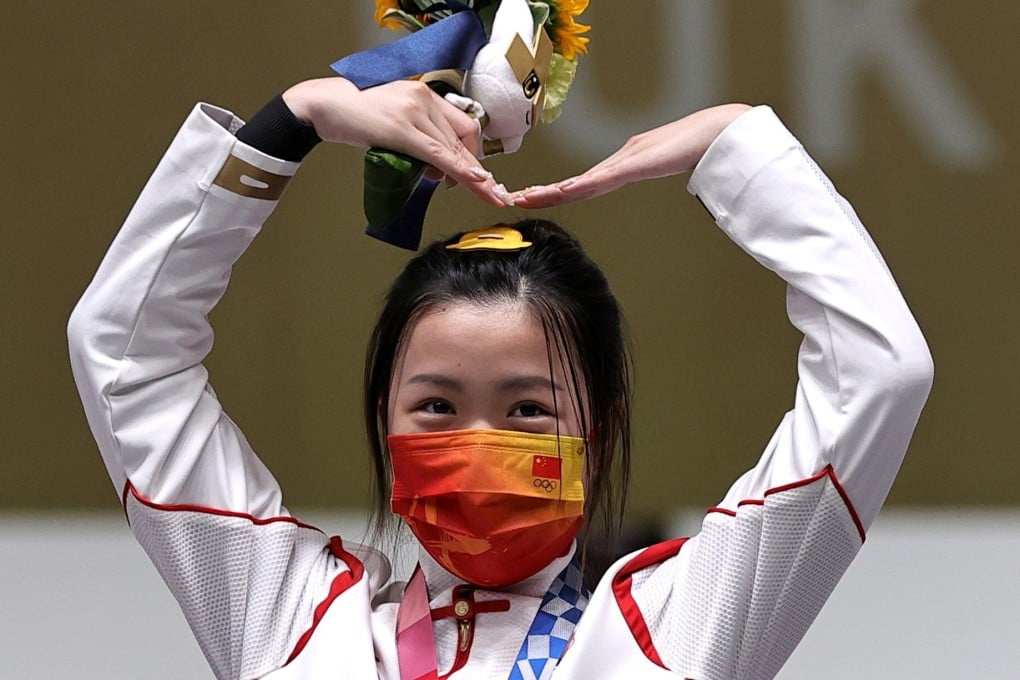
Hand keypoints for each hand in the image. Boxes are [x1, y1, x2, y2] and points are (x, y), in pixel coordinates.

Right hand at [282, 78, 513, 206]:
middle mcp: (424, 97)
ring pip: (452, 148)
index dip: (476, 154)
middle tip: (484, 192)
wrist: (325, 105)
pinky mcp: (402, 127)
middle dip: (475, 170)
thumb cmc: (356, 116)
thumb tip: (439, 167)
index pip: (464, 125)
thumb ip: (419, 136)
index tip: (487, 178)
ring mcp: (414, 110)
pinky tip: (473, 181)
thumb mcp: (395, 121)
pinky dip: (457, 169)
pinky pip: (437, 153)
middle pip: (464, 137)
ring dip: (465, 175)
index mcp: (425, 93)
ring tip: (457, 188)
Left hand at [513, 104, 750, 208]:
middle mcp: (616, 162)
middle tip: (516, 198)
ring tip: (527, 197)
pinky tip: (565, 191)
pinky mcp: (634, 162)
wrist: (712, 133)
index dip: (556, 191)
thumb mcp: (657, 160)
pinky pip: (603, 178)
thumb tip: (638, 165)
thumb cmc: (691, 144)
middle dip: (544, 192)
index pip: (581, 183)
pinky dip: (581, 186)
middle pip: (573, 182)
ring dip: (553, 190)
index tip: (534, 197)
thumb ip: (644, 164)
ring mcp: (624, 161)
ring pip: (580, 181)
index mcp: (620, 165)